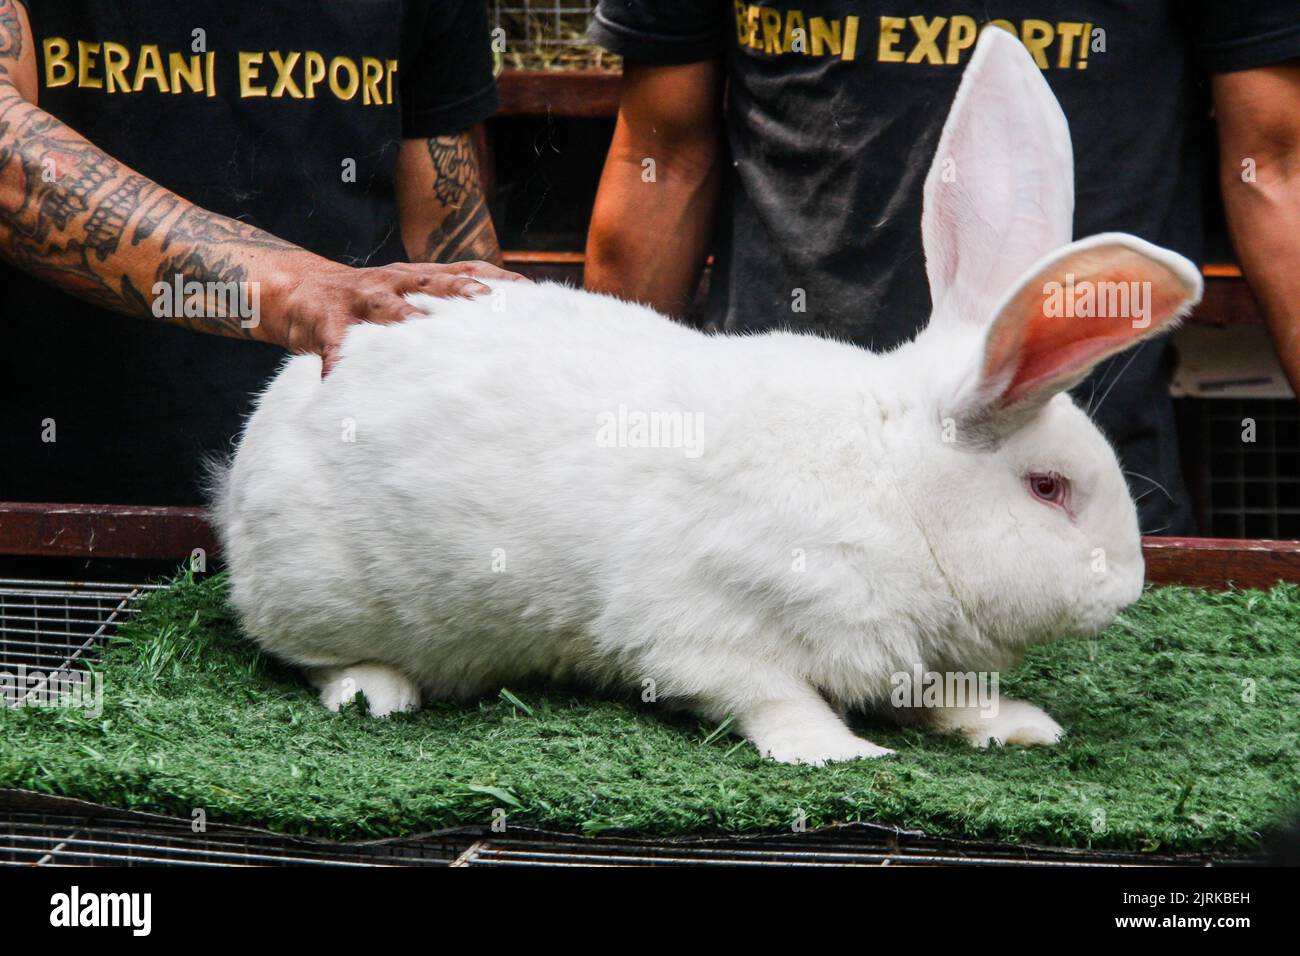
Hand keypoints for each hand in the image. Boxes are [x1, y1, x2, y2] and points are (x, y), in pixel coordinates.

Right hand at [273, 258, 527, 374]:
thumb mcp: (409, 295)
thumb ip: (446, 305)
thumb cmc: (369, 303)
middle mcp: (394, 282)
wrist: (299, 290)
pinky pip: (334, 347)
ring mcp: (360, 299)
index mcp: (417, 278)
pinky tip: (344, 384)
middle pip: (432, 283)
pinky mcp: (326, 322)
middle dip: (460, 290)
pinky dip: (339, 366)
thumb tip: (499, 326)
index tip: (530, 293)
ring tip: (420, 330)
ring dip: (404, 317)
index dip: (496, 279)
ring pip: (386, 306)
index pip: (464, 271)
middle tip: (487, 302)